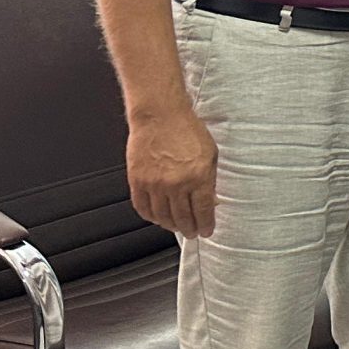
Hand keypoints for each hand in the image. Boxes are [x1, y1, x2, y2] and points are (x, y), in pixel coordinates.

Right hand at [127, 103, 217, 237]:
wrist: (160, 116)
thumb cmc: (187, 130)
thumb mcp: (210, 154)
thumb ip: (210, 180)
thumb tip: (212, 201)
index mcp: (198, 177)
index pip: (203, 211)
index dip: (206, 225)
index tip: (207, 231)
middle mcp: (176, 184)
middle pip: (183, 218)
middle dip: (190, 229)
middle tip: (193, 233)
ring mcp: (155, 184)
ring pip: (162, 216)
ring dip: (171, 225)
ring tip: (177, 227)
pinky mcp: (137, 181)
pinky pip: (143, 207)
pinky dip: (151, 217)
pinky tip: (157, 218)